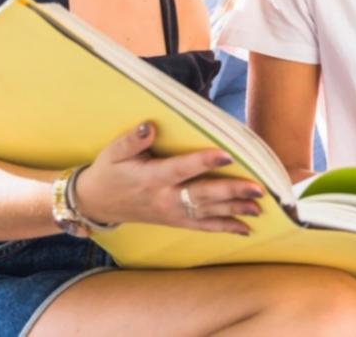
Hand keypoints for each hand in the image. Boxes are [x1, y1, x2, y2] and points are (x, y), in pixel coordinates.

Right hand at [73, 122, 263, 234]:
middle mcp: (164, 198)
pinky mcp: (174, 221)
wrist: (97, 203)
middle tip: (257, 188)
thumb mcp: (113, 152)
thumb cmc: (108, 171)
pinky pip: (202, 227)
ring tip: (259, 208)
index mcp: (151, 177)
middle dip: (231, 192)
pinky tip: (245, 228)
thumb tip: (150, 127)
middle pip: (202, 195)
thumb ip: (133, 140)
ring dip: (234, 211)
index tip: (227, 154)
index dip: (204, 161)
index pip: (182, 168)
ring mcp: (171, 213)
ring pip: (207, 213)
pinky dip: (224, 228)